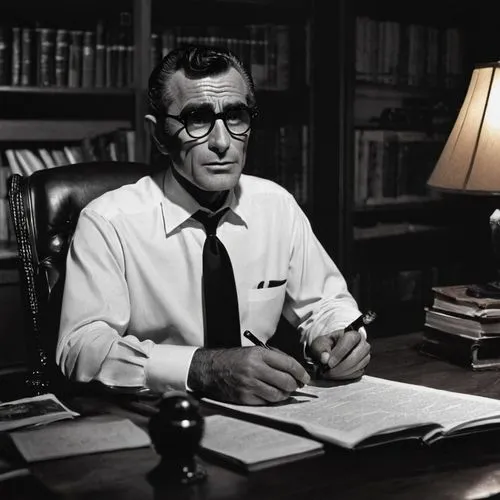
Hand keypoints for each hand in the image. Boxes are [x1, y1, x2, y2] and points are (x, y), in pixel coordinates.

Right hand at [188, 347, 309, 404]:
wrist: (210, 369)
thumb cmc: (234, 360)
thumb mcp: (253, 351)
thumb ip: (274, 358)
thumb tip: (294, 370)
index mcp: (258, 354)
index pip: (288, 364)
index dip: (300, 372)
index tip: (305, 378)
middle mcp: (254, 369)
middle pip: (286, 381)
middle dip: (295, 385)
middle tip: (296, 385)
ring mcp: (249, 385)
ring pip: (278, 395)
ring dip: (284, 394)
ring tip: (283, 390)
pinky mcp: (244, 398)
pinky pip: (266, 402)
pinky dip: (271, 399)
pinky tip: (269, 394)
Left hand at [309, 329, 370, 379]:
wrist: (329, 351)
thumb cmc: (326, 345)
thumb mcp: (319, 344)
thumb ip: (320, 350)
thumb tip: (325, 359)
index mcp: (352, 333)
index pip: (350, 341)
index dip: (340, 353)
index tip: (329, 363)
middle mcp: (362, 344)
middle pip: (356, 355)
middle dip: (341, 366)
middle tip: (328, 371)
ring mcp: (365, 356)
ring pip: (358, 366)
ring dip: (342, 372)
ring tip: (329, 374)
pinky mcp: (363, 366)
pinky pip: (357, 373)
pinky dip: (345, 376)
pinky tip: (335, 375)